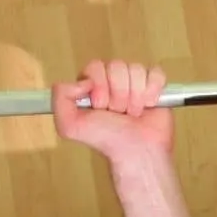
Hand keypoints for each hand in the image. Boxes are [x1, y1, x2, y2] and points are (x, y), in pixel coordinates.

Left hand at [52, 60, 172, 162]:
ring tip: (133, 113)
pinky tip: (149, 105)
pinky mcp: (154, 87)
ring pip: (136, 69)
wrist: (136, 151)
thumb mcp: (69, 125)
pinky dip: (153, 90)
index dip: (100, 85)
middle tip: (118, 112)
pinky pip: (155, 73)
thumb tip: (83, 81)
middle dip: (119, 92)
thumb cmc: (105, 139)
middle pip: (117, 66)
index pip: (96, 66)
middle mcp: (112, 82)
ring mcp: (134, 83)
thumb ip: (60, 97)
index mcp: (92, 86)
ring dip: (135, 95)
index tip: (101, 106)